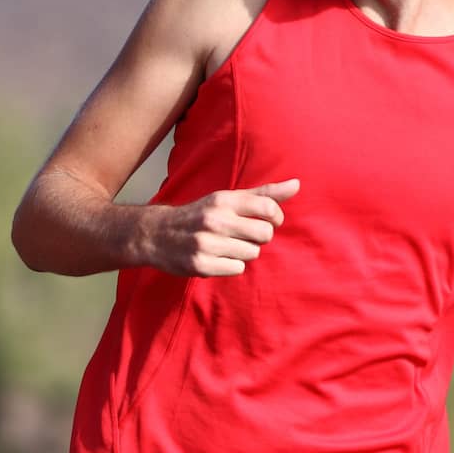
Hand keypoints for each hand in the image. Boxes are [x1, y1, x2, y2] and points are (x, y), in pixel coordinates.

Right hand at [144, 179, 299, 276]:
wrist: (156, 234)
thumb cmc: (199, 215)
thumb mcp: (226, 199)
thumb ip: (263, 194)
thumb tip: (297, 184)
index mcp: (222, 200)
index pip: (268, 208)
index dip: (276, 217)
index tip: (269, 221)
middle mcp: (214, 220)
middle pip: (265, 235)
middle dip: (259, 238)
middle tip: (244, 236)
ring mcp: (207, 243)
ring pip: (252, 253)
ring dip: (243, 252)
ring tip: (224, 246)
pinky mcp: (201, 265)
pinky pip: (237, 269)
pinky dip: (230, 266)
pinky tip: (216, 258)